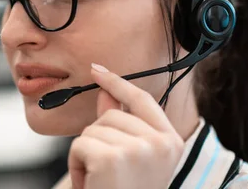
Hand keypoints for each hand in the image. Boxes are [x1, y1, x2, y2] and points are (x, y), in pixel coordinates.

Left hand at [68, 63, 184, 188]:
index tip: (97, 70)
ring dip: (86, 153)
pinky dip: (76, 163)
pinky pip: (80, 144)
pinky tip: (91, 183)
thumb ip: (118, 123)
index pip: (142, 100)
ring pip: (93, 128)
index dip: (118, 82)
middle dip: (98, 138)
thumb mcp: (127, 158)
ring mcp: (138, 150)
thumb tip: (104, 91)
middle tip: (107, 171)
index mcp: (171, 143)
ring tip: (101, 179)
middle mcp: (160, 144)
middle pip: (111, 114)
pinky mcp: (112, 158)